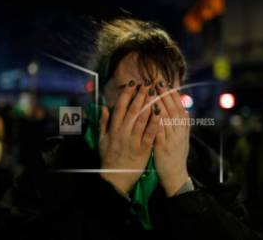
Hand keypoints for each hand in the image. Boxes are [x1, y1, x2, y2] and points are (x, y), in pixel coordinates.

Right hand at [99, 80, 160, 194]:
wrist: (115, 178)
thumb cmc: (108, 158)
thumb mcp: (102, 140)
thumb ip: (103, 123)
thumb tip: (103, 108)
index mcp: (113, 129)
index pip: (120, 107)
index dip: (127, 94)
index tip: (133, 84)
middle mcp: (123, 132)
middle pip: (132, 110)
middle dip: (140, 96)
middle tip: (148, 84)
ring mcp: (133, 140)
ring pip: (141, 119)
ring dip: (148, 105)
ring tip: (155, 93)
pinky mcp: (143, 149)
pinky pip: (149, 134)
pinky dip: (155, 123)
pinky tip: (160, 113)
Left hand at [154, 81, 191, 196]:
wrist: (176, 175)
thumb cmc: (177, 155)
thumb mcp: (184, 139)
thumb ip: (184, 125)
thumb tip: (185, 110)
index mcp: (183, 129)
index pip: (178, 108)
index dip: (172, 95)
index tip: (166, 83)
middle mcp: (179, 132)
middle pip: (172, 110)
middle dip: (165, 95)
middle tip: (157, 82)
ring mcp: (171, 140)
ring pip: (166, 118)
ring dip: (159, 104)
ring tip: (152, 92)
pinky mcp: (163, 148)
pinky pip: (159, 131)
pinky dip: (155, 121)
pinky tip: (150, 112)